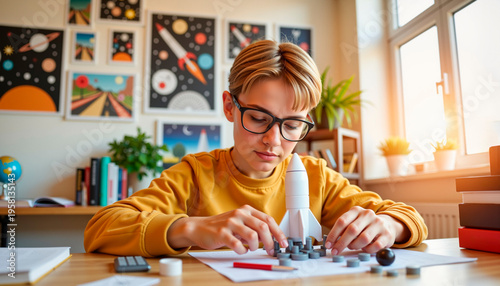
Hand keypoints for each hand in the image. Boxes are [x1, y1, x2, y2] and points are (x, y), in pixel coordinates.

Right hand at [167, 205, 287, 254]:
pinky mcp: (222, 233)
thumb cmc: (223, 226)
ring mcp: (230, 222)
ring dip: (255, 246)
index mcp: (247, 210)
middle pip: (263, 228)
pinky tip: (240, 249)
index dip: (278, 233)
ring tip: (250, 248)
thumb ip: (255, 228)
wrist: (200, 227)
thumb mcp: (241, 223)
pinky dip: (242, 251)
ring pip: (253, 236)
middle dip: (270, 242)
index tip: (283, 243)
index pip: (268, 220)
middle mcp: (240, 214)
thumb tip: (272, 239)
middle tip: (270, 250)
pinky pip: (238, 245)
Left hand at [324, 206, 404, 254]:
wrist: (387, 224)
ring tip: (352, 247)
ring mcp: (379, 224)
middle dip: (341, 243)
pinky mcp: (387, 234)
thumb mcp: (353, 222)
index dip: (333, 234)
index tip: (328, 245)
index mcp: (356, 210)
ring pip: (364, 238)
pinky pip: (375, 246)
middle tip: (335, 251)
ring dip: (355, 246)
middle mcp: (368, 215)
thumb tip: (331, 242)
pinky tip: (365, 248)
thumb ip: (343, 229)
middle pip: (352, 230)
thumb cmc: (365, 225)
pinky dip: (367, 250)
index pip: (342, 221)